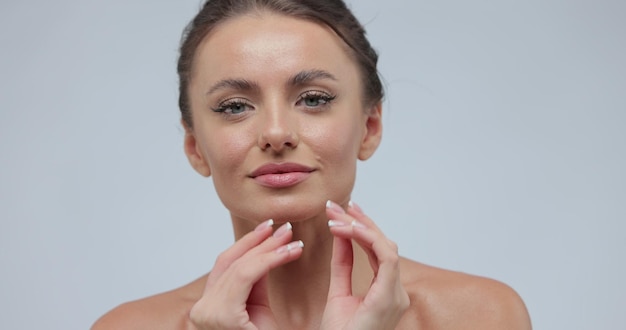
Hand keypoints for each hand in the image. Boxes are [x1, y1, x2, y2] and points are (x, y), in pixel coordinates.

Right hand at [189, 220, 302, 329]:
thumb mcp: (258, 309)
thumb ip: (255, 282)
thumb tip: (267, 249)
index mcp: (209, 309)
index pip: (225, 266)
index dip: (247, 244)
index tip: (269, 228)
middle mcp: (202, 311)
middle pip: (231, 263)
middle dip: (261, 243)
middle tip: (285, 229)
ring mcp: (208, 315)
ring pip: (239, 267)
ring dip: (268, 249)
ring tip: (290, 238)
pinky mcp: (221, 316)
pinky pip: (245, 277)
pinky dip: (268, 260)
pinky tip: (287, 251)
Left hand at [321, 201, 409, 329]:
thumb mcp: (338, 292)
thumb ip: (342, 264)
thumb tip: (341, 235)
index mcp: (386, 292)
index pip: (379, 251)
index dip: (363, 229)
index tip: (344, 212)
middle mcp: (396, 292)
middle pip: (385, 245)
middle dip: (361, 222)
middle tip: (339, 206)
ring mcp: (396, 294)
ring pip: (387, 246)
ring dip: (361, 227)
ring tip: (337, 215)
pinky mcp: (389, 296)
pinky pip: (385, 257)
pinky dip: (366, 239)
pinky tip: (345, 229)